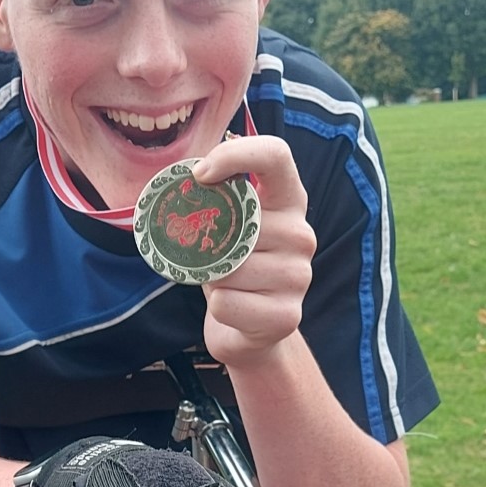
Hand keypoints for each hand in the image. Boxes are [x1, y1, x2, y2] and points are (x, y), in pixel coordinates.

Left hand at [190, 136, 315, 367]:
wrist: (251, 332)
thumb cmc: (232, 269)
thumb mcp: (225, 228)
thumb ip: (215, 200)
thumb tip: (184, 178)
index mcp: (288, 201)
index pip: (275, 155)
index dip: (236, 155)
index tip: (200, 174)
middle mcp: (301, 234)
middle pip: (239, 224)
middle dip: (211, 244)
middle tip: (212, 257)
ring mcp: (299, 276)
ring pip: (230, 269)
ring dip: (213, 279)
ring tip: (227, 286)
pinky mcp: (287, 315)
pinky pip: (227, 303)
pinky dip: (217, 307)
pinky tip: (233, 310)